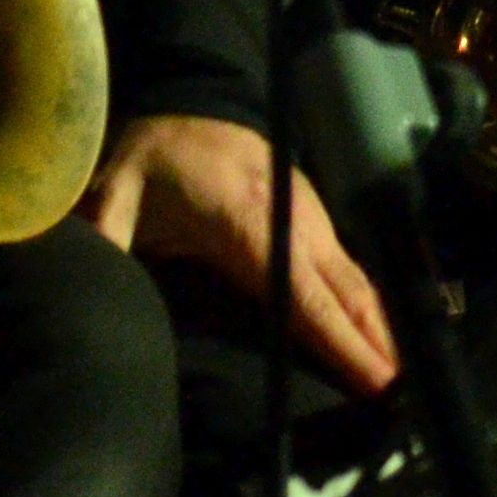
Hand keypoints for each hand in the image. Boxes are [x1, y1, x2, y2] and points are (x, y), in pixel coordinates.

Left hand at [89, 111, 397, 397]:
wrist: (194, 98)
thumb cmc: (155, 155)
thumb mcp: (115, 190)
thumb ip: (105, 234)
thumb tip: (90, 277)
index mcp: (247, 220)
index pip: (300, 293)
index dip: (337, 339)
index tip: (372, 379)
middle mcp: (294, 219)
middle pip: (345, 292)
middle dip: (377, 344)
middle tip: (406, 397)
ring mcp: (312, 215)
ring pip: (357, 281)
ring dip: (384, 328)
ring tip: (406, 381)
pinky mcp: (317, 216)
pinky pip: (351, 269)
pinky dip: (373, 306)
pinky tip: (387, 339)